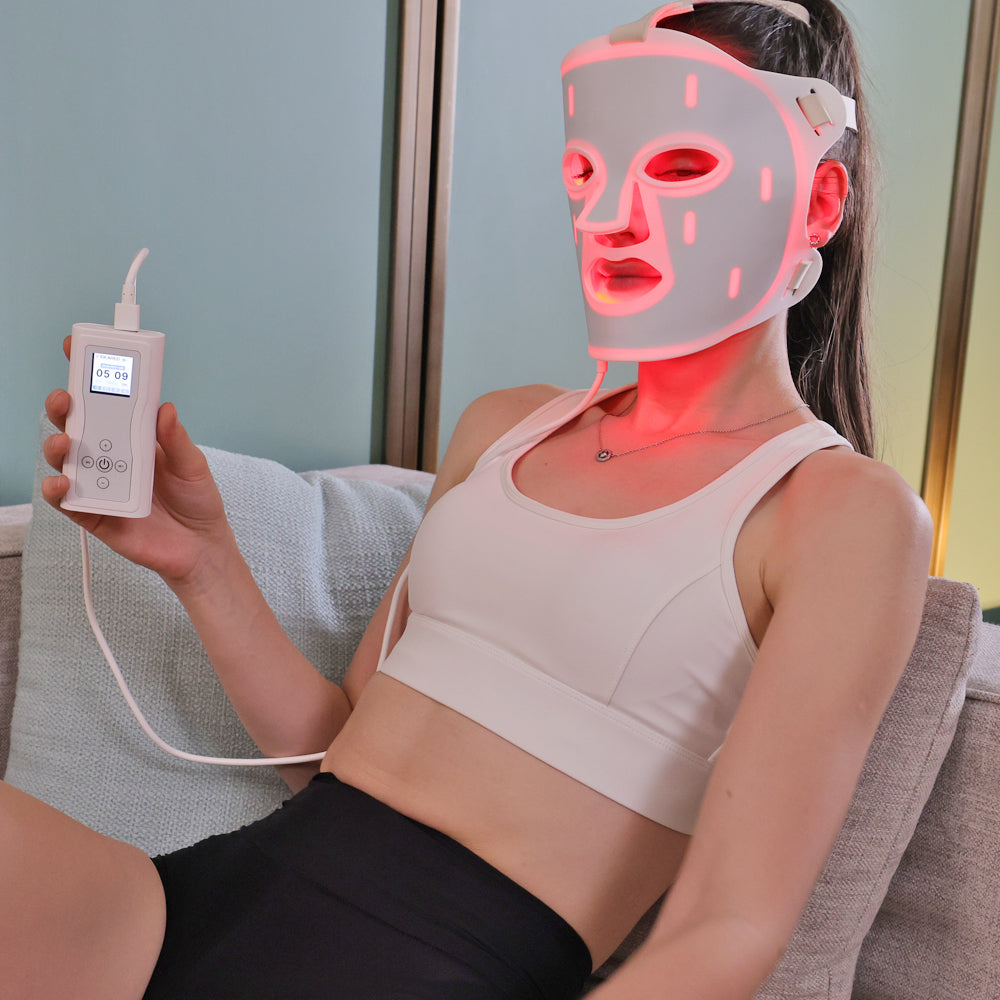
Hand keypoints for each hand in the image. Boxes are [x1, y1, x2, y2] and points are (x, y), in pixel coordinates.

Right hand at [42, 339, 232, 587]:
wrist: (202, 547)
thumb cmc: (197, 501)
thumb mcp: (193, 465)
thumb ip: (176, 439)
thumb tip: (164, 408)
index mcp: (134, 436)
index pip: (106, 401)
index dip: (89, 374)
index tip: (76, 348)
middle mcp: (110, 456)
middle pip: (75, 424)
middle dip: (64, 405)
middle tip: (66, 397)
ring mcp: (99, 484)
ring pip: (64, 459)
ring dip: (58, 445)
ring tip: (66, 441)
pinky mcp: (94, 514)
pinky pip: (67, 500)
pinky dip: (59, 490)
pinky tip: (63, 482)